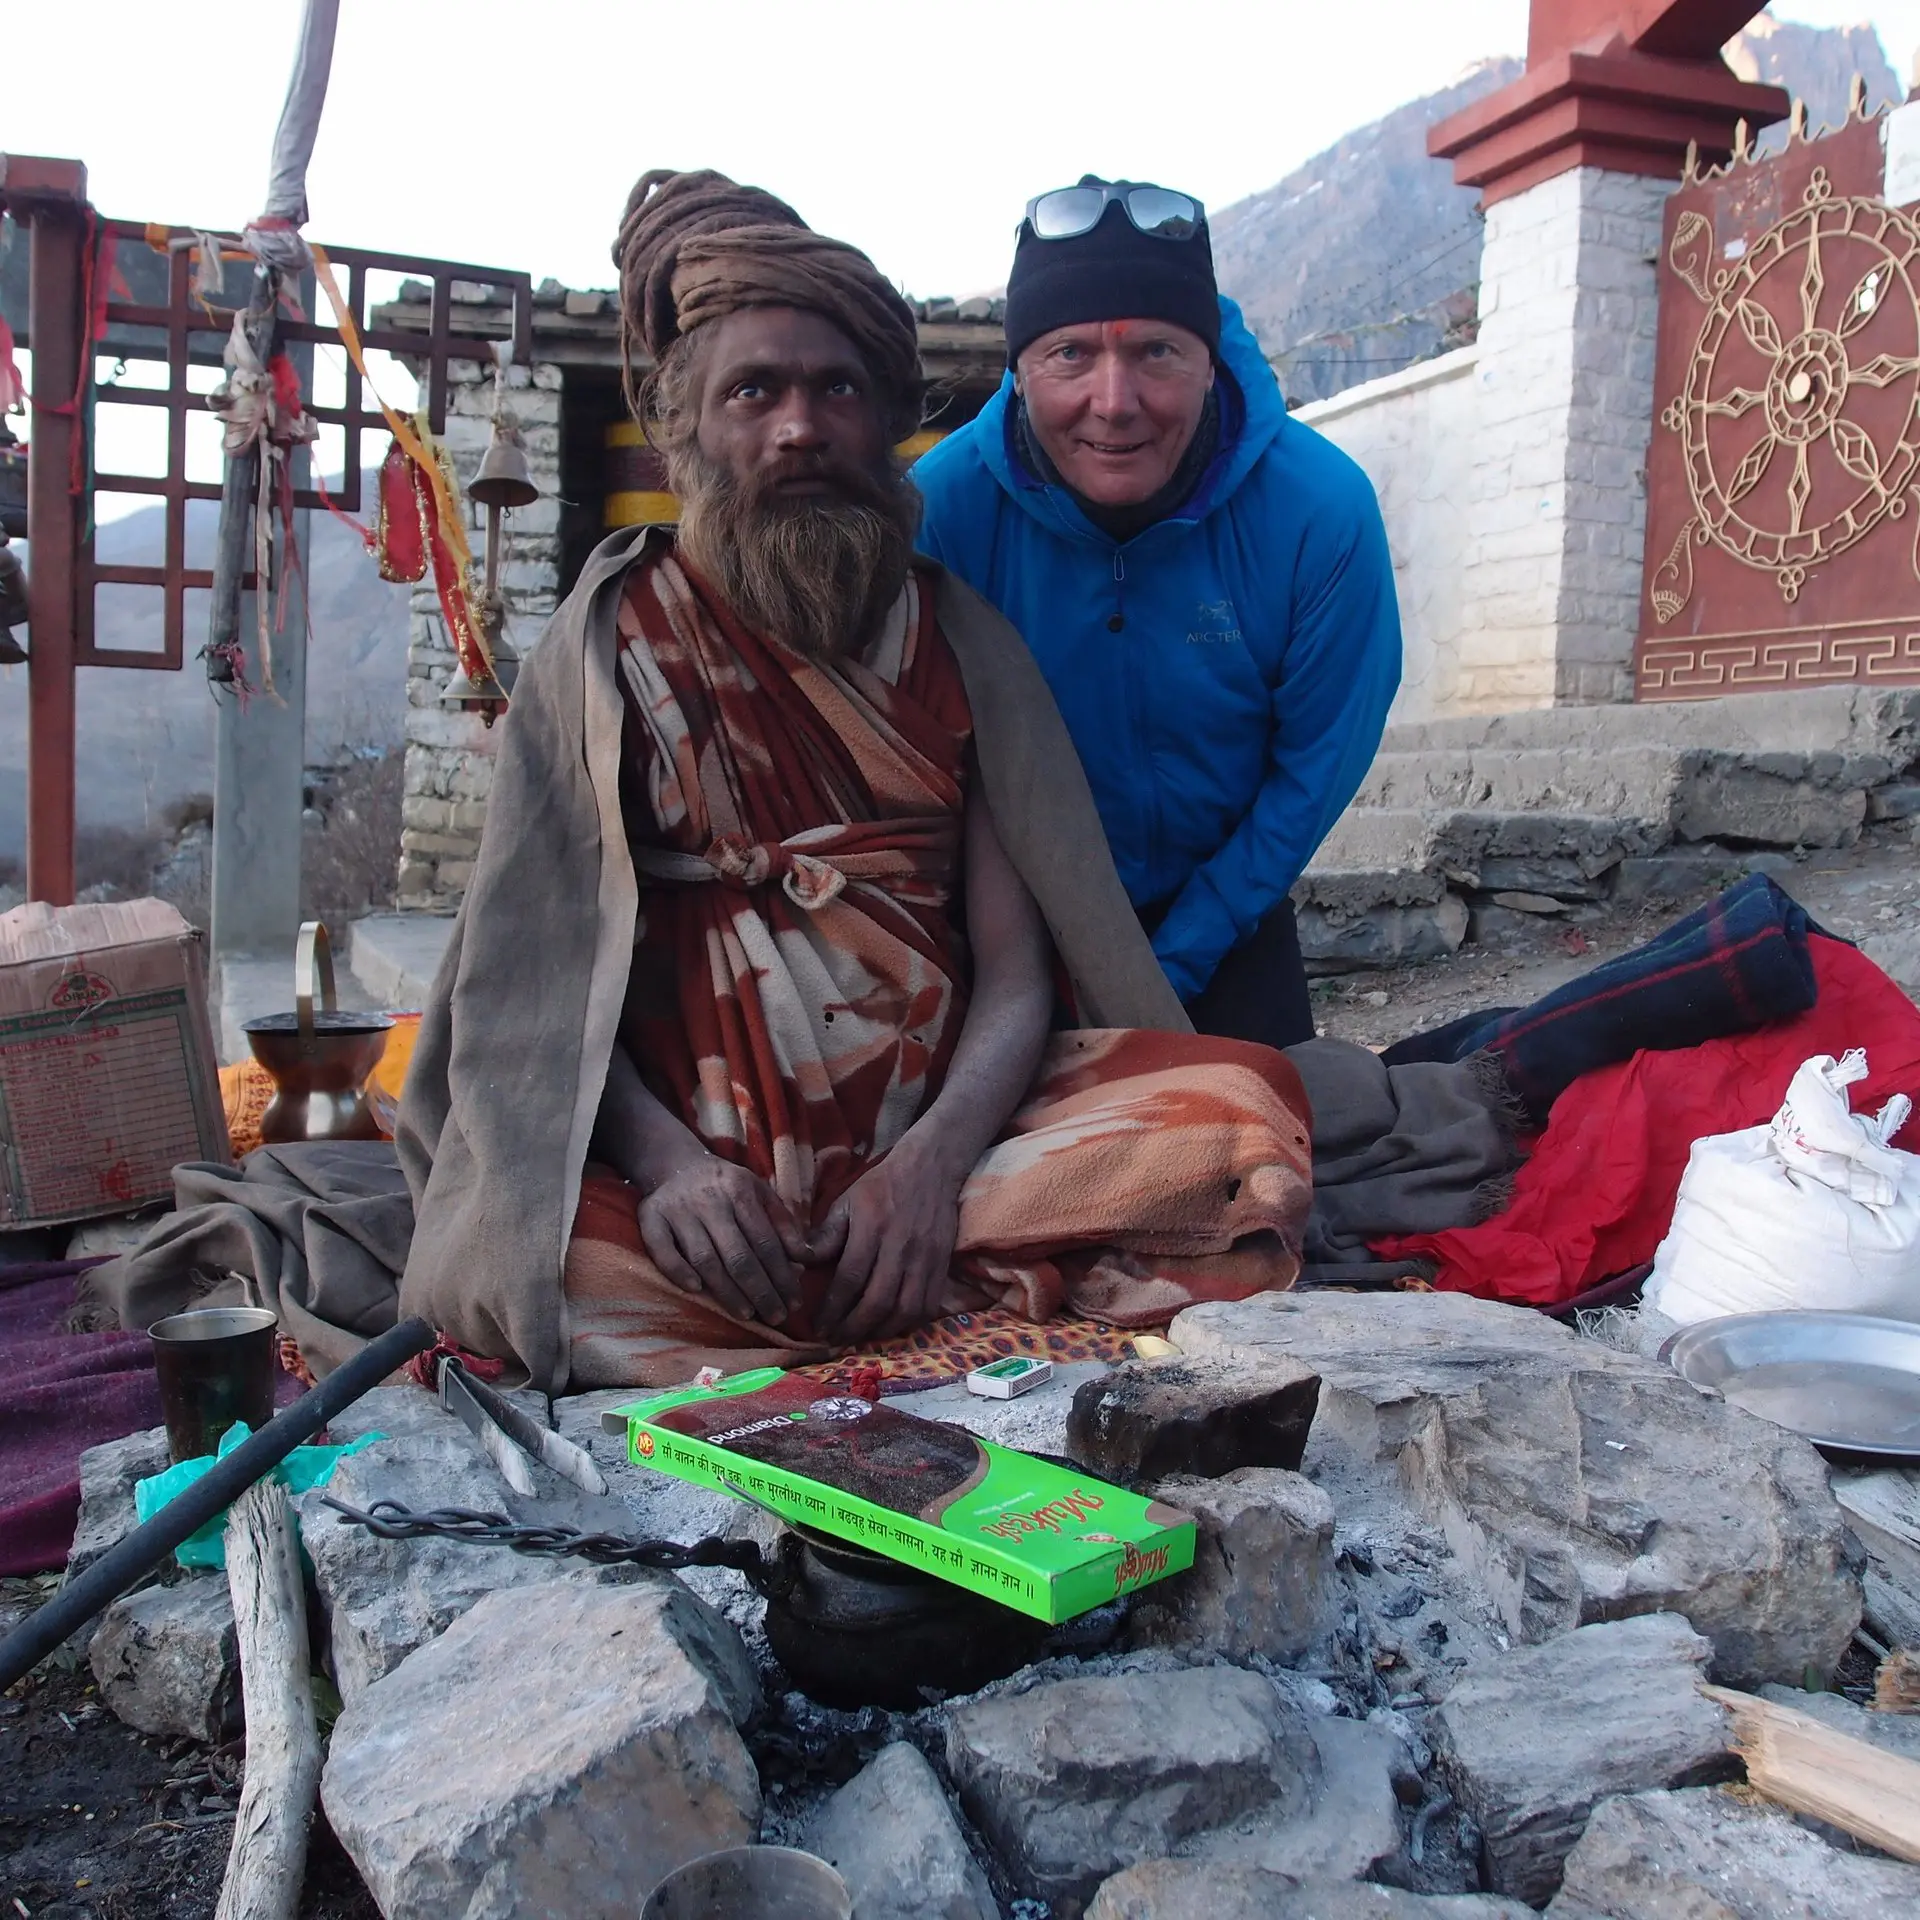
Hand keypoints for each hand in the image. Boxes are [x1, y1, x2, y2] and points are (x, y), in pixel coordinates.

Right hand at [637, 1155, 807, 1326]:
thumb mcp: (759, 1192)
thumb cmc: (725, 1186)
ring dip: (726, 1292)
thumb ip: (783, 1224)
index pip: (766, 1242)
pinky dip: (678, 1271)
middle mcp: (709, 1200)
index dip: (782, 1276)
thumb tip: (805, 1259)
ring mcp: (677, 1210)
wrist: (675, 1164)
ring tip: (747, 1314)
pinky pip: (662, 1250)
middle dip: (761, 1291)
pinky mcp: (650, 1217)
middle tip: (776, 1317)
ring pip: (704, 1258)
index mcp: (740, 1190)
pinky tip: (696, 1291)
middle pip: (738, 1255)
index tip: (795, 1302)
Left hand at [812, 1132, 964, 1344]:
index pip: (850, 1279)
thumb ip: (825, 1234)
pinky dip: (909, 1324)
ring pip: (905, 1309)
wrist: (931, 1168)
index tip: (818, 1326)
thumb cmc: (881, 1186)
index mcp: (872, 1228)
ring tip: (861, 1338)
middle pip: (878, 1301)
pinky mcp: (942, 1265)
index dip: (832, 1309)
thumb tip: (800, 1263)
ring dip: (881, 1332)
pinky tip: (891, 1328)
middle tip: (836, 1340)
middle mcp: (900, 1247)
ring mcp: (926, 1259)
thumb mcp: (846, 1201)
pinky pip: (928, 1306)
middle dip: (853, 1329)